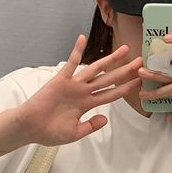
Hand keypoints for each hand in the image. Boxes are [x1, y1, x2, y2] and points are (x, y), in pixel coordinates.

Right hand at [22, 38, 142, 146]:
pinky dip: (76, 51)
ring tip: (124, 50)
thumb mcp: (74, 133)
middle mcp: (83, 91)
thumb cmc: (50, 132)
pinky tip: (82, 38)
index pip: (111, 94)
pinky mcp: (60, 80)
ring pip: (95, 69)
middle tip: (140, 61)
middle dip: (125, 70)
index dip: (125, 88)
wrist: (31, 127)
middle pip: (108, 78)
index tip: (139, 81)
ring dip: (110, 59)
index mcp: (87, 104)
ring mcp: (73, 84)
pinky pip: (70, 63)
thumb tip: (106, 119)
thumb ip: (91, 126)